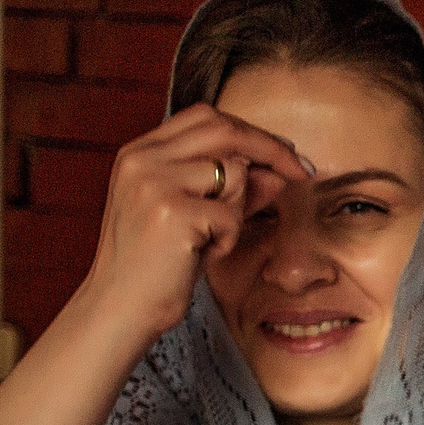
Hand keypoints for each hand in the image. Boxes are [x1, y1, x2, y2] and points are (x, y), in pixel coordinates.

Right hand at [77, 102, 315, 348]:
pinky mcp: (170, 211)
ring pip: (233, 172)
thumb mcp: (196, 217)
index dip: (252, 132)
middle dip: (271, 149)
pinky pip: (231, 214)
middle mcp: (142, 159)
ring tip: (211, 238)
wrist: (121, 307)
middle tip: (302, 172)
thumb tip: (278, 169)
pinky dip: (229, 238)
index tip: (286, 153)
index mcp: (140, 153)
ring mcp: (153, 181)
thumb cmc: (158, 266)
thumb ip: (232, 189)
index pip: (205, 117)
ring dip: (238, 210)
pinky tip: (203, 254)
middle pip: (224, 130)